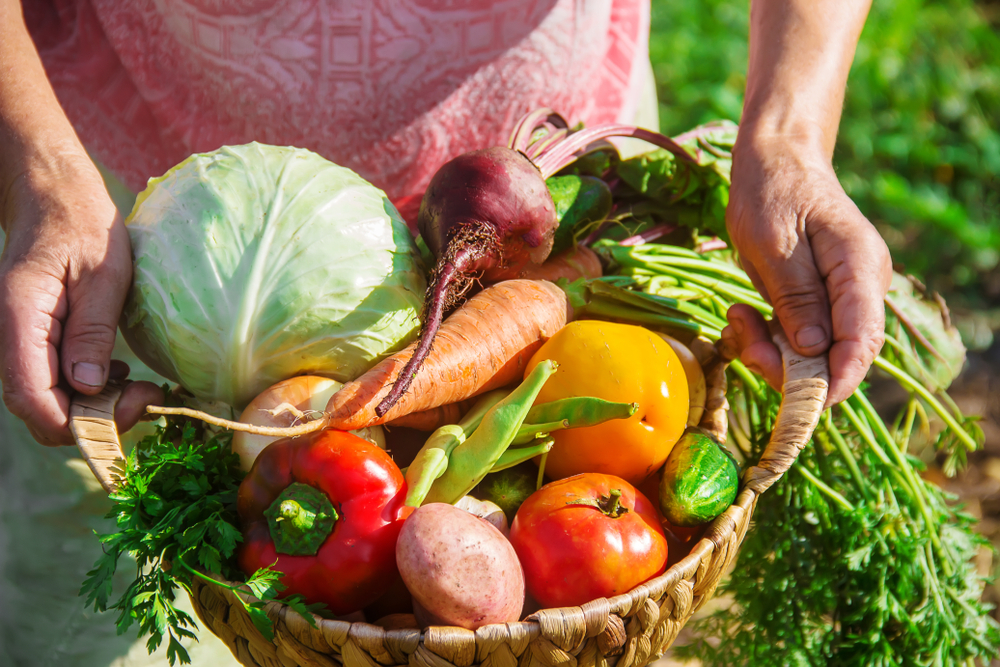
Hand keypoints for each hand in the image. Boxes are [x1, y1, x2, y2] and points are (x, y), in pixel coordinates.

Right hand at [0, 151, 162, 444]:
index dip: (77, 423)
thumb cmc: (82, 223)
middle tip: (146, 397)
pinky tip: (119, 374)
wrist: (53, 196)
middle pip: (39, 410)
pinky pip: (53, 384)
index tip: (132, 408)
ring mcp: (22, 343)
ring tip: (138, 386)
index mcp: (20, 318)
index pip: (33, 398)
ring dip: (94, 408)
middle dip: (93, 421)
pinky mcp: (36, 344)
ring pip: (47, 402)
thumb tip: (91, 387)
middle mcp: (11, 337)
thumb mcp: (103, 272)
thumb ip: (92, 330)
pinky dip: (88, 392)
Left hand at [720, 136, 891, 405]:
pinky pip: (796, 339)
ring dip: (769, 351)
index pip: (861, 342)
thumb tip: (813, 351)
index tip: (799, 400)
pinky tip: (741, 317)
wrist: (775, 160)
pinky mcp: (818, 302)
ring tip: (737, 319)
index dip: (834, 380)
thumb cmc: (773, 191)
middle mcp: (859, 288)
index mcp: (860, 268)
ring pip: (813, 353)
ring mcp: (840, 296)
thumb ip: (795, 297)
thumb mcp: (774, 244)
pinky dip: (766, 339)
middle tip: (742, 338)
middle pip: (837, 356)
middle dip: (787, 366)